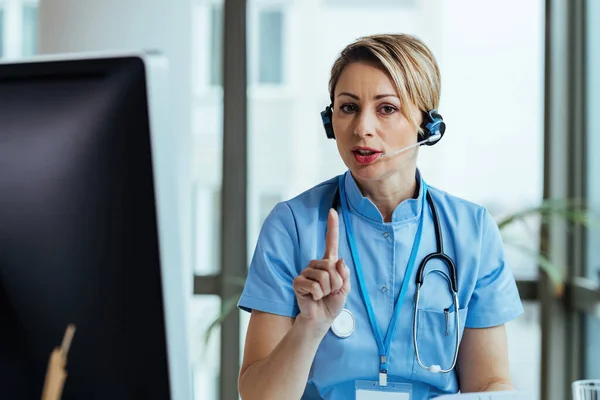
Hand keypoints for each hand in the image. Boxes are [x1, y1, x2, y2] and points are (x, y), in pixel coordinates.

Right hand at [292, 208, 350, 332]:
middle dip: (336, 282)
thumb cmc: (332, 304)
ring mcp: (306, 272)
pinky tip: (313, 298)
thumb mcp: (344, 289)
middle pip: (331, 266)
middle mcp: (316, 265)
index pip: (331, 242)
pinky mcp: (298, 282)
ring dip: (327, 290)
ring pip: (324, 276)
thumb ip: (344, 275)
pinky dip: (318, 295)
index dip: (332, 227)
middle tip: (331, 292)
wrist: (320, 320)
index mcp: (329, 264)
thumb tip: (339, 261)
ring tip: (322, 296)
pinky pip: (314, 285)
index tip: (332, 211)